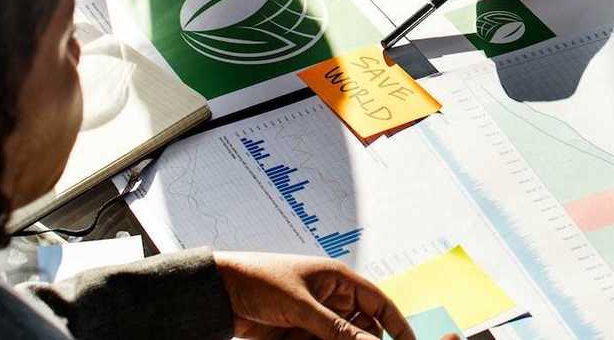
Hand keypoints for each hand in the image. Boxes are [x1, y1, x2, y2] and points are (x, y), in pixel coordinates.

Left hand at [214, 252, 442, 339]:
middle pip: (361, 329)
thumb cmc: (258, 281)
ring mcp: (314, 319)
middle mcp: (331, 299)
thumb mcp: (301, 306)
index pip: (378, 303)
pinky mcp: (297, 335)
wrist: (216, 293)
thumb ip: (336, 330)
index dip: (397, 324)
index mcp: (338, 279)